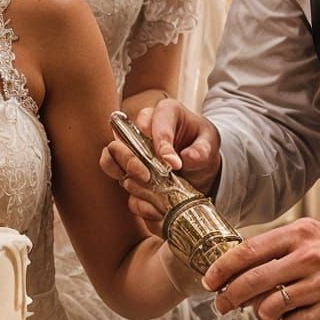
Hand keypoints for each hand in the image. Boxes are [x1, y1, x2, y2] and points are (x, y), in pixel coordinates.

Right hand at [99, 97, 221, 226]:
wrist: (202, 166)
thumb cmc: (202, 145)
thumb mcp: (210, 143)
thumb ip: (202, 149)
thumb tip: (187, 158)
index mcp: (164, 113)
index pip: (150, 121)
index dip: (159, 143)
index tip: (172, 163)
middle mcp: (141, 130)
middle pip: (119, 139)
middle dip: (131, 160)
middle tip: (148, 176)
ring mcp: (132, 152)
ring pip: (110, 160)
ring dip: (128, 179)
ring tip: (150, 190)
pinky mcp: (130, 174)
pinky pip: (122, 185)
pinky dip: (137, 199)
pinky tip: (154, 206)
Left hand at [202, 218, 319, 319]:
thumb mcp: (316, 238)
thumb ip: (281, 249)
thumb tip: (240, 269)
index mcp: (301, 233)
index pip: (248, 251)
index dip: (223, 269)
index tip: (209, 281)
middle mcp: (310, 255)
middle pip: (252, 281)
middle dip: (229, 296)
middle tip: (221, 305)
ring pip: (269, 307)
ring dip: (261, 314)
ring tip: (268, 312)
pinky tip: (297, 318)